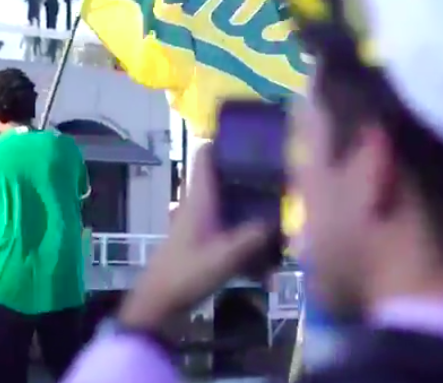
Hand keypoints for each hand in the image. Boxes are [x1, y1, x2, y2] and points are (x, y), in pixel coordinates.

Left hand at [117, 145, 274, 331]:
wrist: (158, 306)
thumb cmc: (186, 274)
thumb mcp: (225, 256)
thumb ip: (255, 237)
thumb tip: (283, 221)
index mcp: (199, 198)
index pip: (206, 155)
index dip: (225, 139)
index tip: (254, 135)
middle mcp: (199, 205)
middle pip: (226, 179)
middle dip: (252, 176)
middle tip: (284, 175)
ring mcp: (201, 225)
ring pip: (232, 207)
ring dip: (254, 213)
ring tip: (284, 218)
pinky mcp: (203, 245)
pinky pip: (232, 234)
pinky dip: (248, 243)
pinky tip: (268, 264)